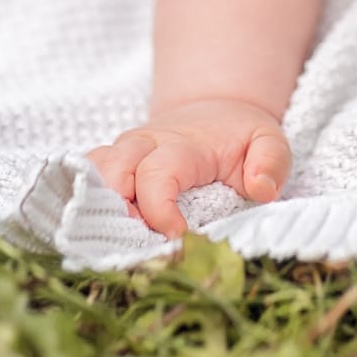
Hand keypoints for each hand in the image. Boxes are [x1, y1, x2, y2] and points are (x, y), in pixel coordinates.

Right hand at [87, 97, 290, 238]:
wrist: (214, 110)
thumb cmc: (240, 136)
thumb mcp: (269, 141)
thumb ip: (272, 163)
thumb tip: (262, 189)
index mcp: (183, 145)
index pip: (158, 175)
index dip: (159, 210)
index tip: (176, 239)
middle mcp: (143, 145)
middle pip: (112, 173)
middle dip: (118, 213)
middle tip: (139, 247)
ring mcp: (122, 153)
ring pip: (91, 173)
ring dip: (95, 208)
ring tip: (114, 242)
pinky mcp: (111, 164)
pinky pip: (84, 177)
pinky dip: (84, 202)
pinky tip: (93, 232)